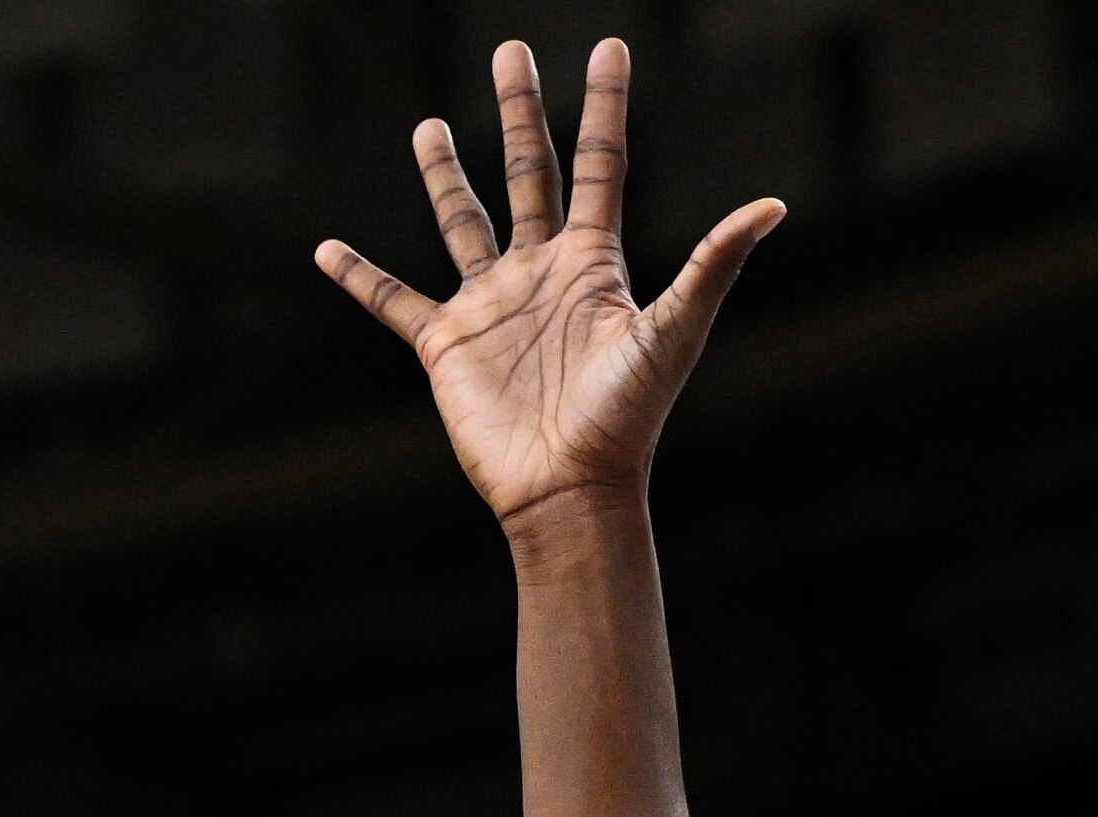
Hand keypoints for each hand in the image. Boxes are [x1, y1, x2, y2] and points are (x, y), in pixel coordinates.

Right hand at [315, 37, 781, 529]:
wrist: (569, 488)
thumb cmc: (626, 417)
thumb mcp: (673, 330)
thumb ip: (712, 263)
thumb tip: (771, 207)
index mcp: (593, 261)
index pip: (598, 163)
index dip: (603, 105)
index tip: (609, 47)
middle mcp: (540, 271)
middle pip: (528, 171)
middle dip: (521, 111)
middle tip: (511, 52)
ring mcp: (490, 304)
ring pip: (462, 220)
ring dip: (444, 173)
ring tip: (430, 125)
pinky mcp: (446, 344)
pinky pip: (392, 301)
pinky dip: (358, 276)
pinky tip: (326, 251)